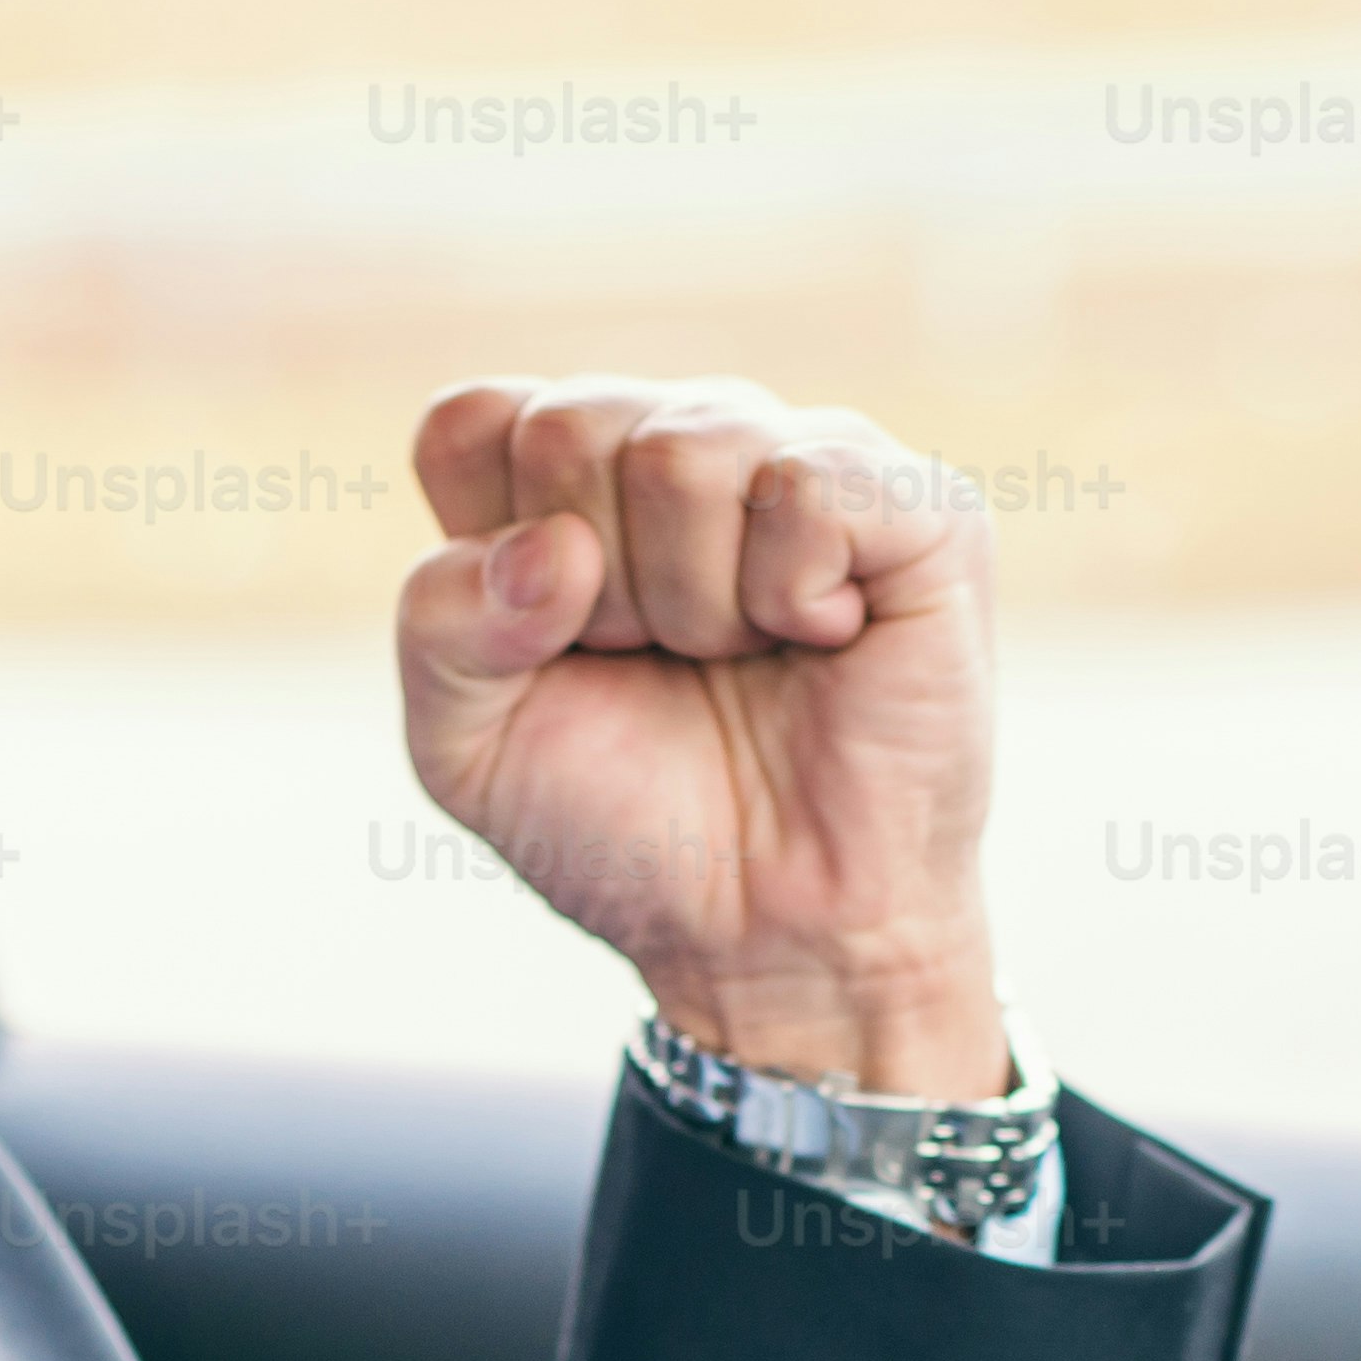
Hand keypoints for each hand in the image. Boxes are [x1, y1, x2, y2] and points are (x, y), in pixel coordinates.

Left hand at [394, 373, 1003, 1095]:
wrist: (771, 939)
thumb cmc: (628, 827)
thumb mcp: (468, 746)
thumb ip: (440, 624)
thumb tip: (554, 544)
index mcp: (573, 484)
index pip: (474, 421)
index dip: (491, 551)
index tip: (551, 649)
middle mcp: (689, 444)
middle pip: (569, 425)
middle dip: (594, 592)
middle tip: (660, 666)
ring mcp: (807, 460)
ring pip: (685, 449)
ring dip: (693, 604)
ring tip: (742, 661)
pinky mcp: (920, 509)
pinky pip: (811, 481)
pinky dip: (793, 592)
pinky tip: (826, 638)